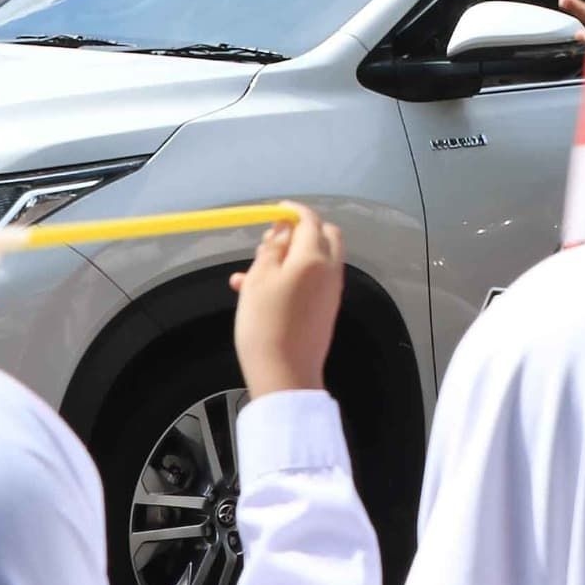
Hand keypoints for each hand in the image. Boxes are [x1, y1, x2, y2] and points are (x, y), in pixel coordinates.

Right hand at [230, 203, 343, 398]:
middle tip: (271, 240)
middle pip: (325, 236)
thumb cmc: (265, 324)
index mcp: (315, 257)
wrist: (285, 375)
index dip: (293, 211)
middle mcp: (330, 270)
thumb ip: (273, 248)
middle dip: (301, 231)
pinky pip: (313, 281)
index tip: (276, 210)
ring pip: (317, 259)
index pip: (310, 220)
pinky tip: (259, 292)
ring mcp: (331, 291)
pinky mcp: (326, 310)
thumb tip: (284, 229)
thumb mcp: (258, 279)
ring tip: (252, 270)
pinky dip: (293, 277)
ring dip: (291, 256)